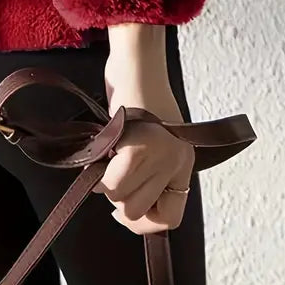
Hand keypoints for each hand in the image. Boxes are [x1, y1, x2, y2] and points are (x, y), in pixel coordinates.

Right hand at [93, 53, 193, 235]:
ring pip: (122, 200)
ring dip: (107, 182)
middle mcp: (175, 163)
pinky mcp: (138, 146)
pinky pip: (113, 182)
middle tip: (111, 169)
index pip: (171, 218)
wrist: (138, 61)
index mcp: (183, 162)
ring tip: (106, 155)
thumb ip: (149, 169)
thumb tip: (123, 207)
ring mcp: (159, 156)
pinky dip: (101, 171)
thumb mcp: (154, 136)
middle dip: (118, 197)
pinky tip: (102, 152)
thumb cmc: (138, 93)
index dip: (145, 223)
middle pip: (138, 211)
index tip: (124, 212)